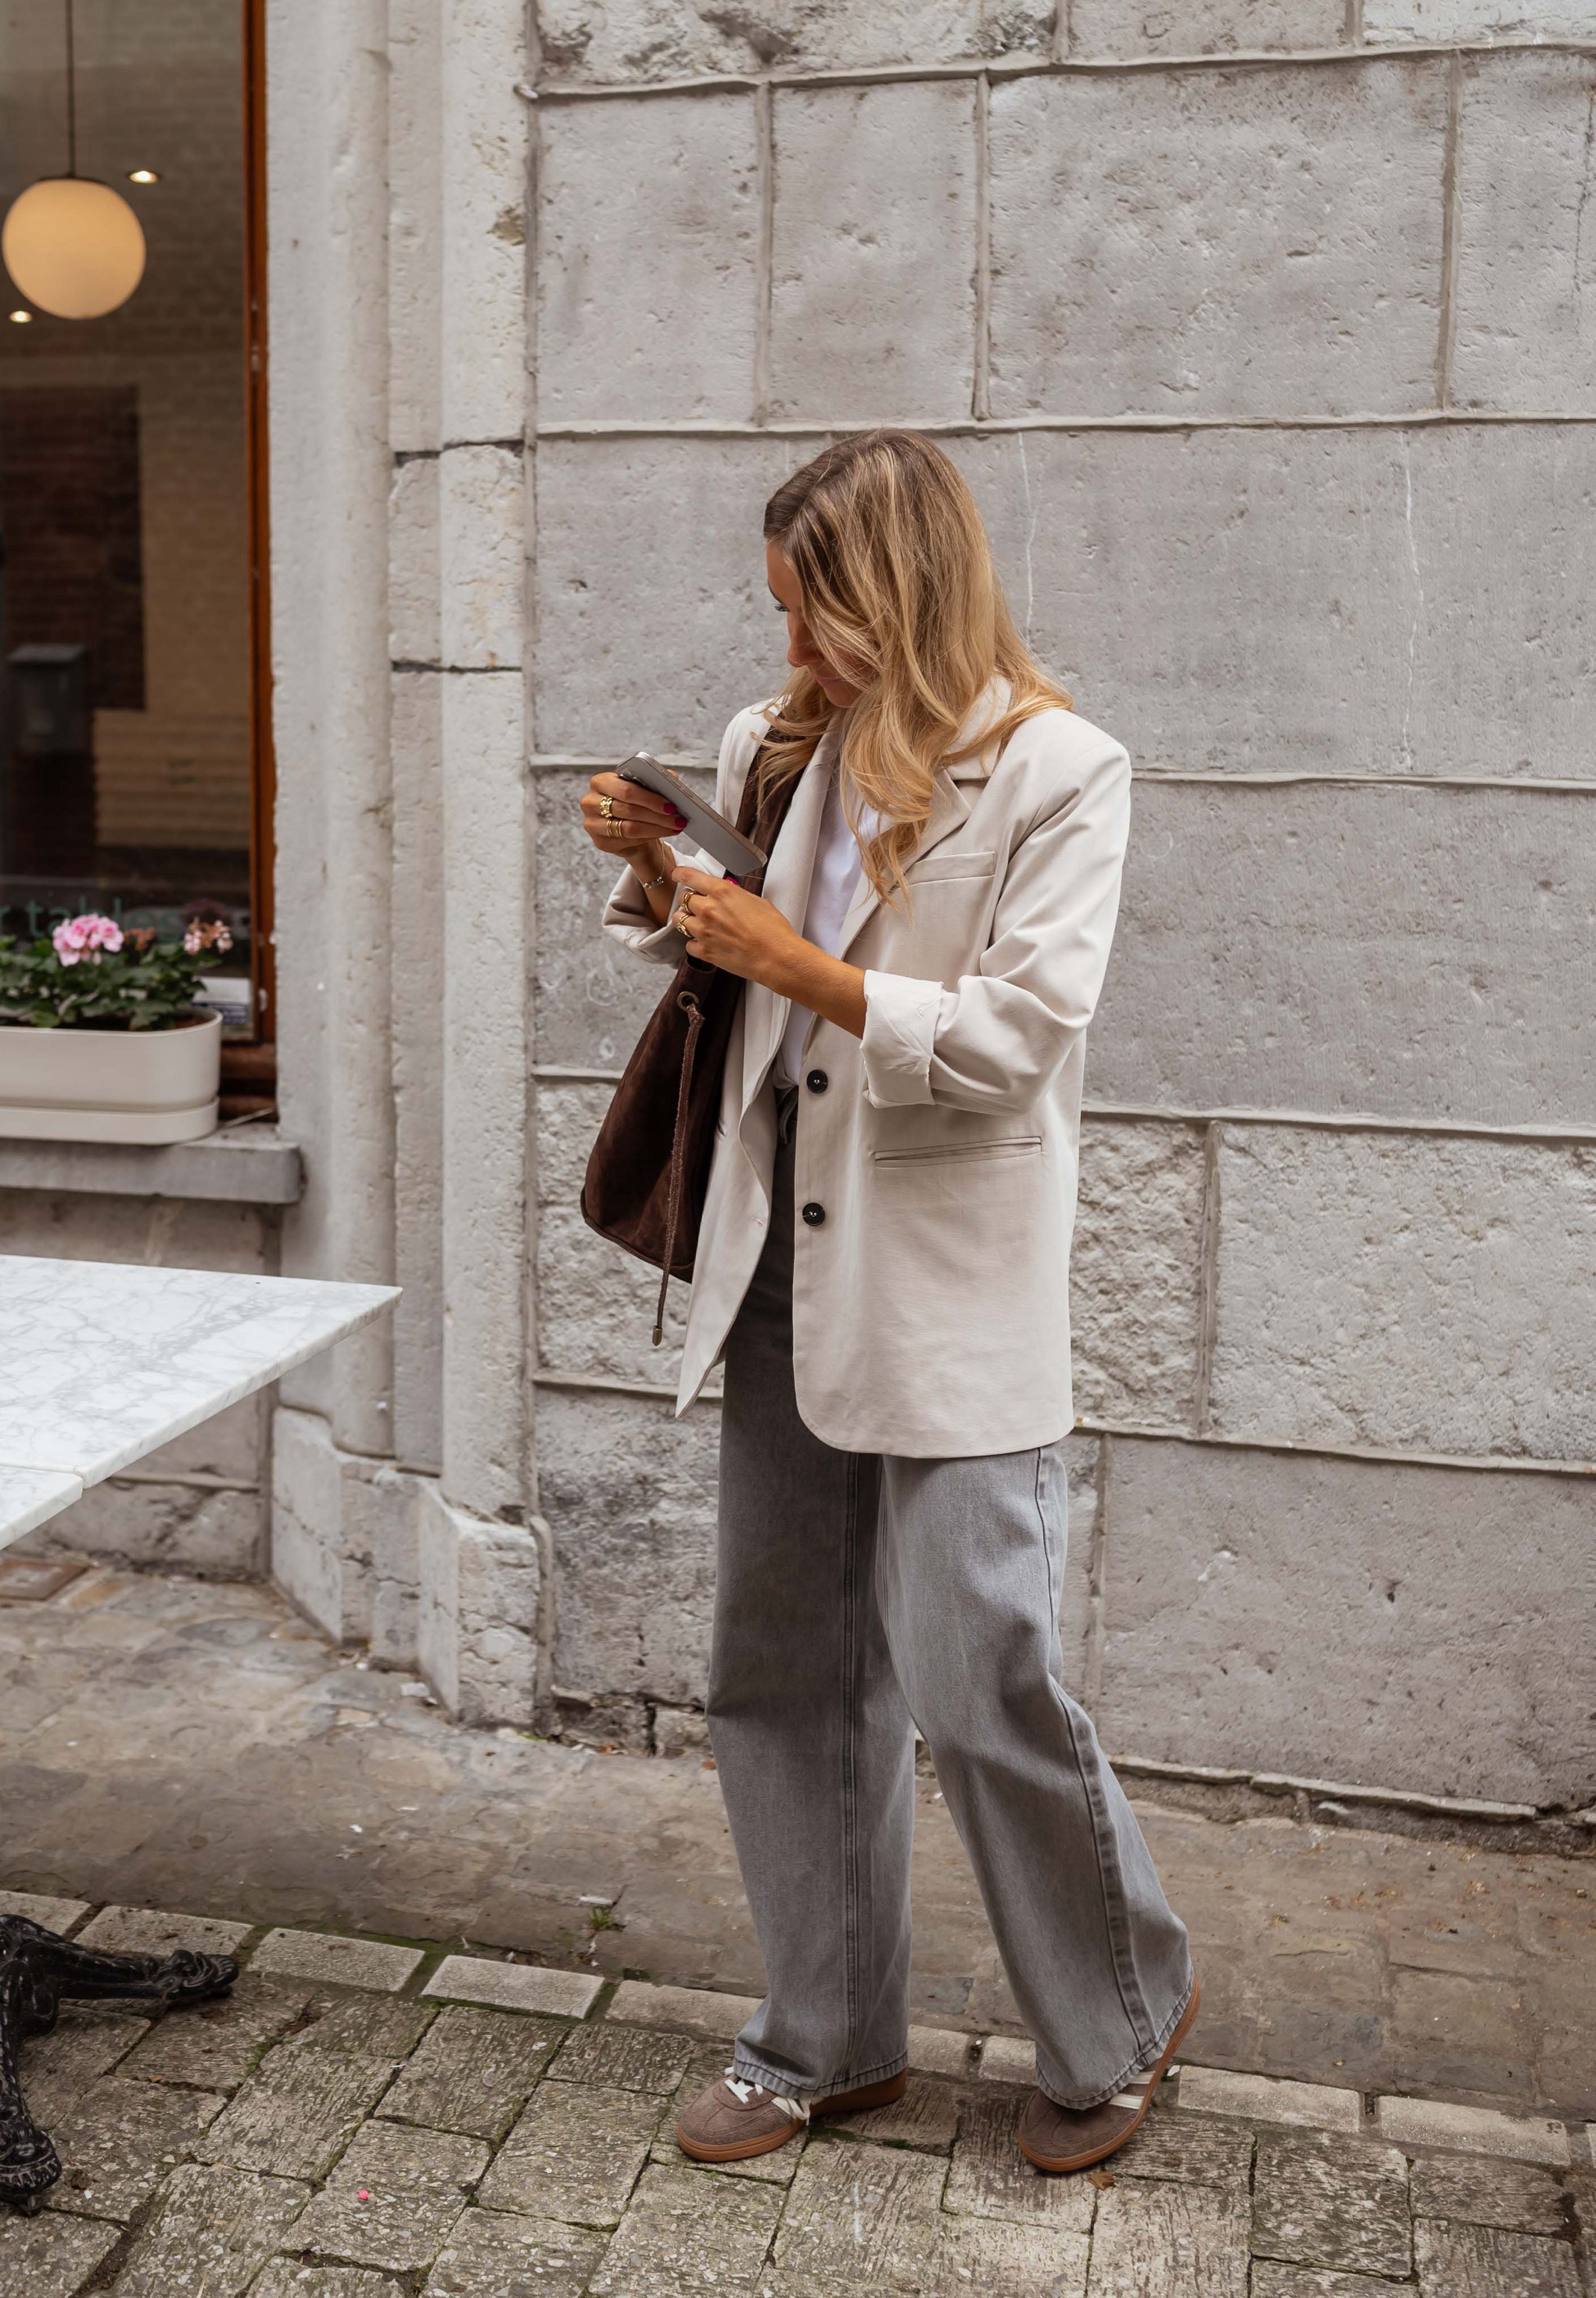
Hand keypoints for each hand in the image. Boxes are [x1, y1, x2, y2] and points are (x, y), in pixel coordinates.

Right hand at [580, 770, 686, 866]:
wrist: (625, 823)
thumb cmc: (634, 801)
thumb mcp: (643, 787)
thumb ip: (654, 779)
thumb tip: (672, 779)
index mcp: (600, 781)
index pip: (626, 790)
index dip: (650, 799)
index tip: (671, 805)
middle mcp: (590, 802)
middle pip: (629, 810)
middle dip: (658, 816)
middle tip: (679, 819)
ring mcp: (592, 824)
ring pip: (629, 828)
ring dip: (657, 829)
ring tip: (676, 827)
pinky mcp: (600, 842)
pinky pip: (628, 841)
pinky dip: (649, 838)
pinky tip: (663, 834)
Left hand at [672, 866, 803, 985]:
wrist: (776, 957)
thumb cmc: (773, 930)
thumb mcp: (757, 901)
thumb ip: (737, 896)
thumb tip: (732, 897)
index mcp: (722, 892)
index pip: (690, 876)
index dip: (681, 873)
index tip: (677, 874)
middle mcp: (708, 909)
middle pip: (683, 898)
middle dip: (690, 900)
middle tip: (699, 904)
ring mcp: (704, 931)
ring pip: (679, 920)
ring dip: (687, 920)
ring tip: (699, 923)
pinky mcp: (705, 951)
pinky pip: (688, 944)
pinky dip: (694, 943)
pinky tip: (706, 943)